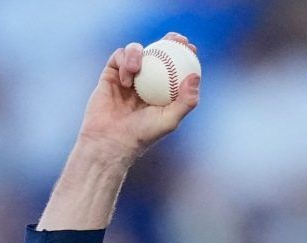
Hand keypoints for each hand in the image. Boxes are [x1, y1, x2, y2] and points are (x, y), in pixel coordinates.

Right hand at [77, 32, 199, 160]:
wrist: (111, 139)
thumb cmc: (143, 134)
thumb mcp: (170, 120)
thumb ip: (185, 101)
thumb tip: (195, 76)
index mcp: (164, 92)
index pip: (177, 69)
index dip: (185, 56)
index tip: (191, 48)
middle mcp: (148, 82)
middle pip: (159, 54)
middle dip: (168, 42)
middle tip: (175, 38)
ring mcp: (129, 77)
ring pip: (138, 51)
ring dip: (139, 54)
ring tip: (137, 69)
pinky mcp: (112, 74)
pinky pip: (119, 58)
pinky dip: (123, 64)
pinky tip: (126, 79)